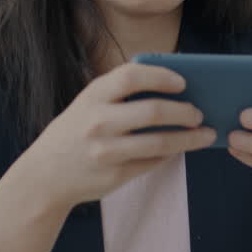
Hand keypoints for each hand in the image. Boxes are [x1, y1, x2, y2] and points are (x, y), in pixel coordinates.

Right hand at [13, 62, 215, 211]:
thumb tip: (174, 84)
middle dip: (184, 112)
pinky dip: (172, 154)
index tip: (183, 82)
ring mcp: (106, 151)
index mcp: (92, 96)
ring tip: (206, 134)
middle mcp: (98, 122)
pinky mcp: (115, 175)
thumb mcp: (88, 104)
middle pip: (153, 112)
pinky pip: (154, 162)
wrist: (44, 175)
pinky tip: (181, 148)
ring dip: (190, 138)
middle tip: (199, 113)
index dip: (161, 76)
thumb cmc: (76, 132)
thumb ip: (120, 93)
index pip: (131, 76)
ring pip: (160, 143)